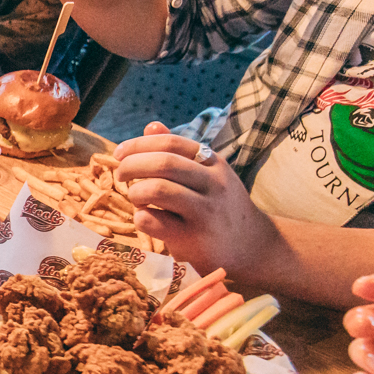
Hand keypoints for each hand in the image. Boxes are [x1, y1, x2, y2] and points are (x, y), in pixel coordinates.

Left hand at [114, 121, 283, 275]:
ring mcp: (205, 211)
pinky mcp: (194, 238)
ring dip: (135, 192)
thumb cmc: (220, 208)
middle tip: (121, 175)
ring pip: (156, 189)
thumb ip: (179, 153)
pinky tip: (145, 219)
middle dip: (131, 166)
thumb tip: (151, 125)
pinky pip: (153, 221)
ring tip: (136, 199)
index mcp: (213, 163)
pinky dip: (140, 217)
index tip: (119, 153)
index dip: (138, 144)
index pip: (170, 143)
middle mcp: (212, 184)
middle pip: (162, 163)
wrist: (254, 248)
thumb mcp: (208, 175)